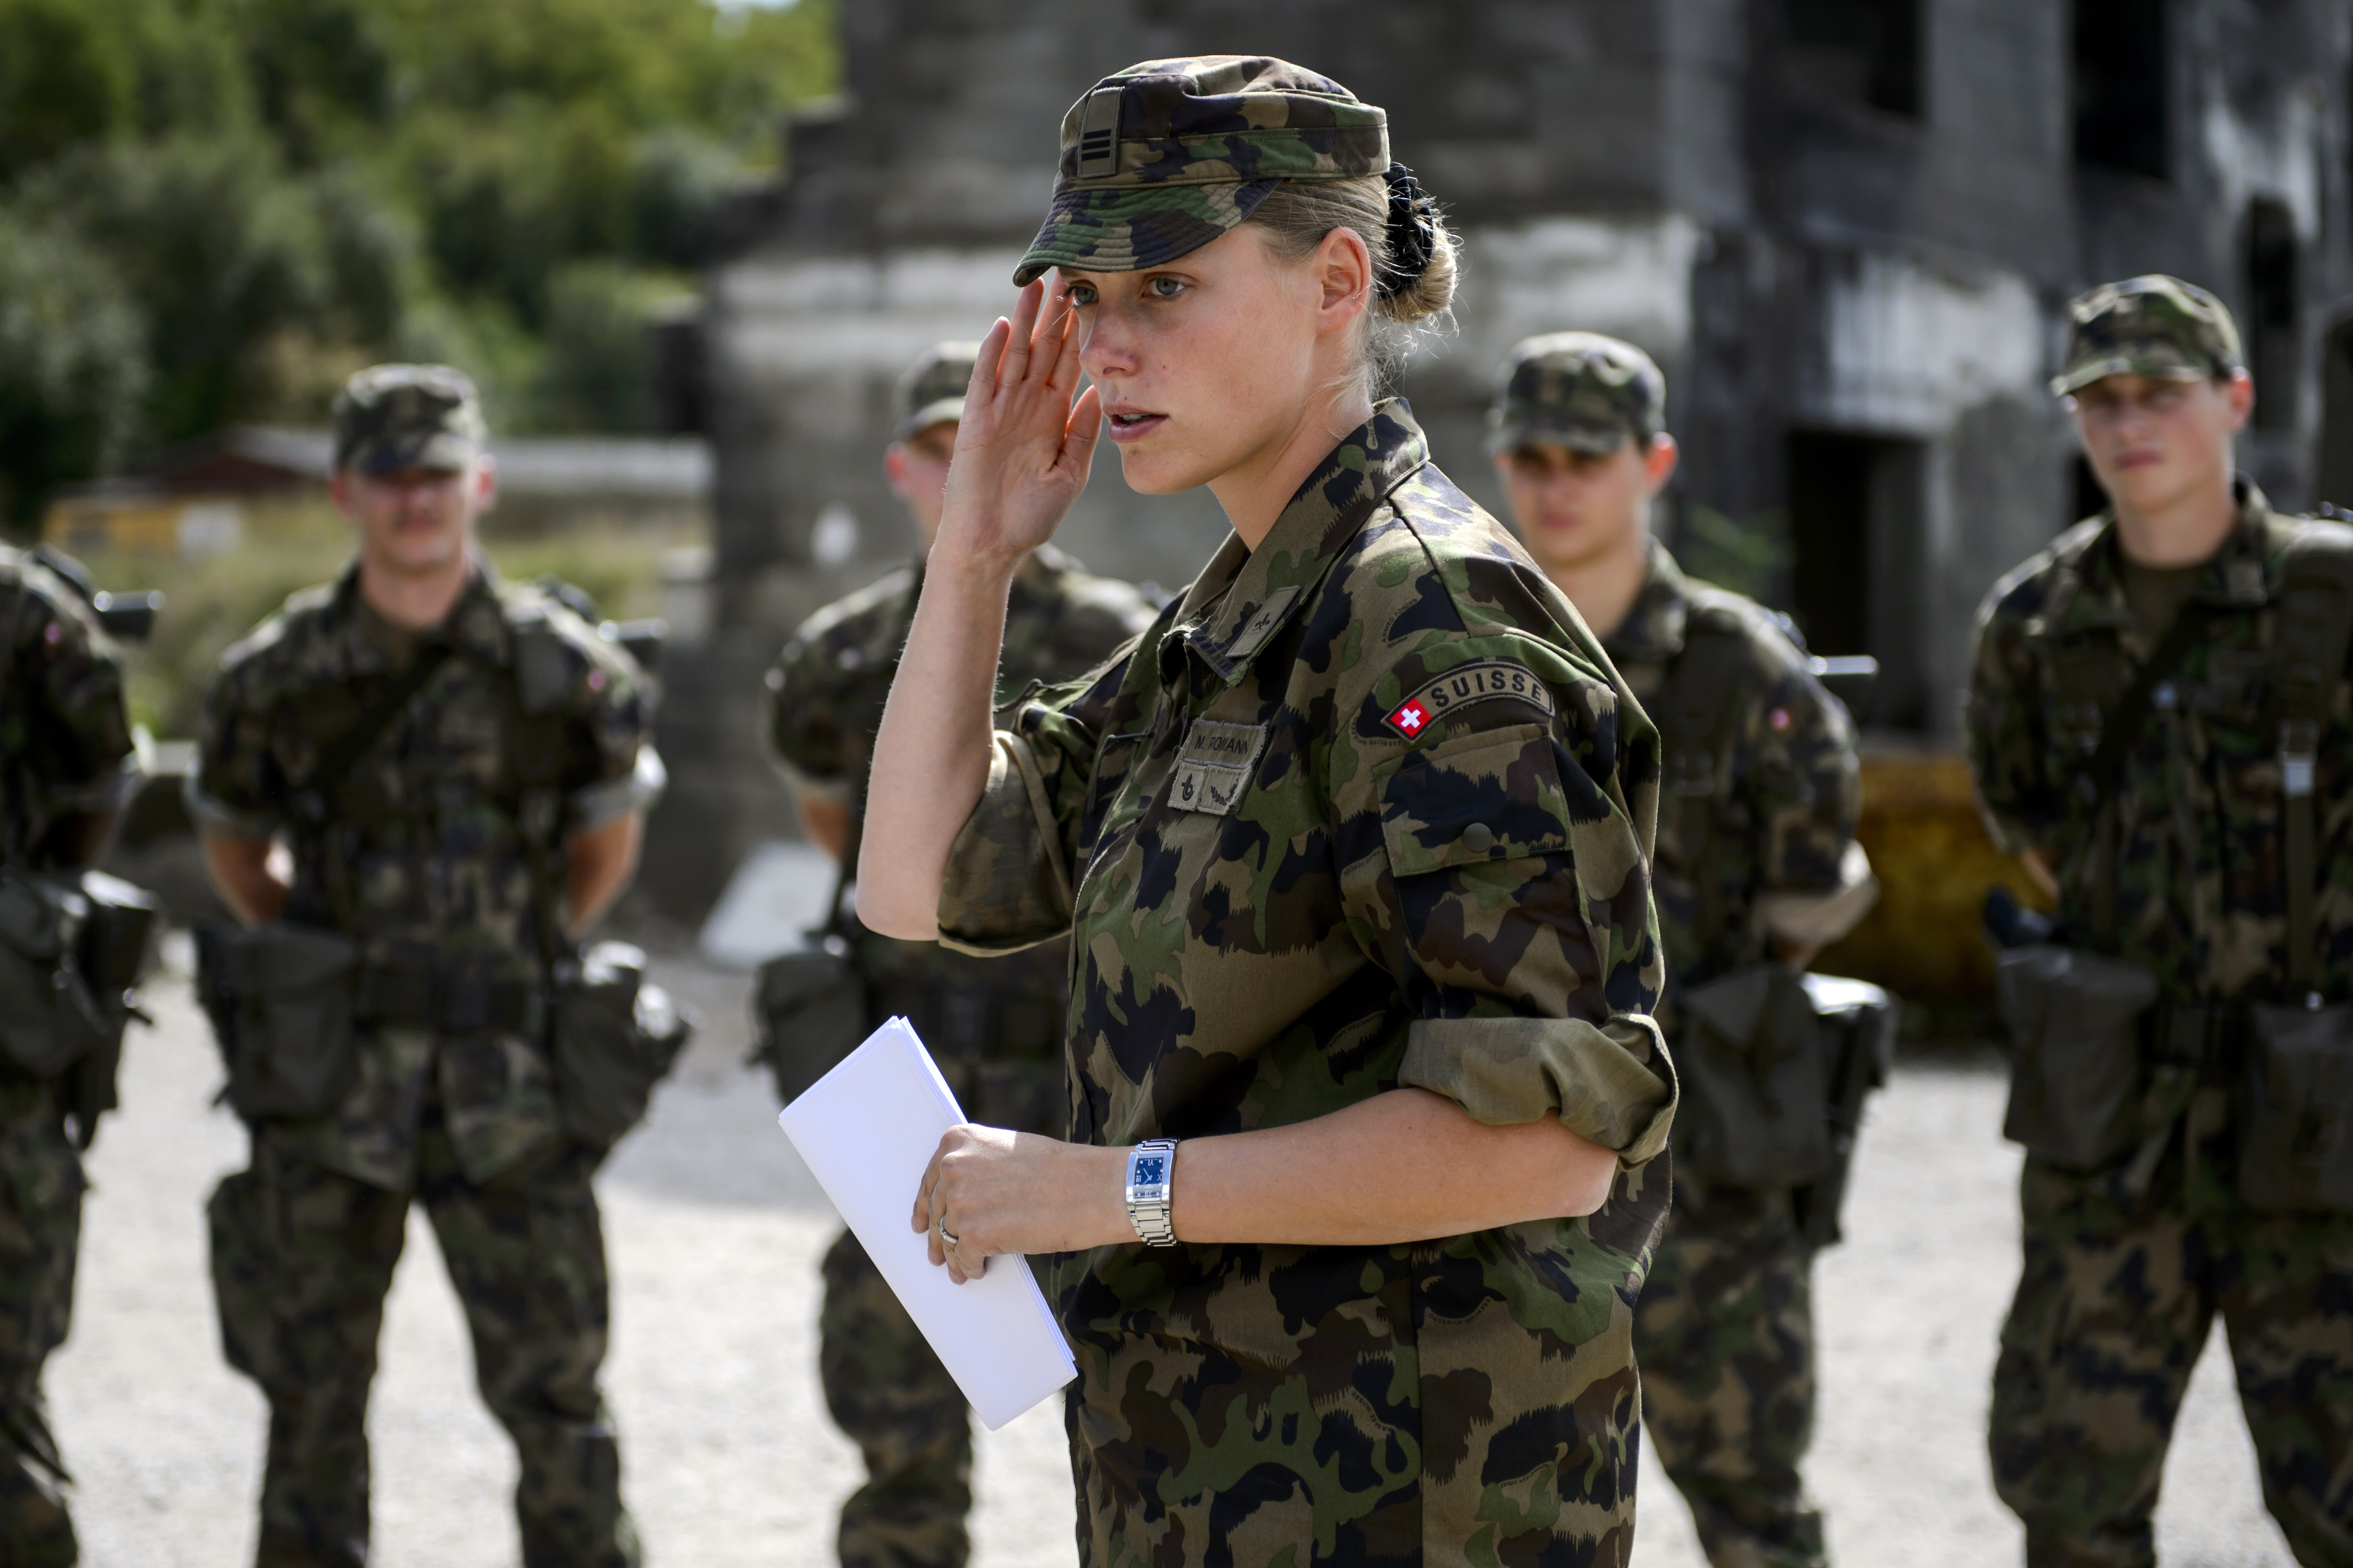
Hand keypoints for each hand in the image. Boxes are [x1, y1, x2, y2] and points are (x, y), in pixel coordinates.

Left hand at [911, 1125, 1128, 1284]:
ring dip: (953, 1257)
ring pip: (946, 1238)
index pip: (931, 1178)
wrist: (1094, 1188)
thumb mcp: (1010, 1151)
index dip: (925, 1204)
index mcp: (959, 1141)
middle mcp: (952, 1167)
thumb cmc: (1061, 1170)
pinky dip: (969, 1268)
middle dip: (937, 1236)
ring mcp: (960, 1201)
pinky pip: (963, 1258)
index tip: (921, 1222)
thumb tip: (960, 1197)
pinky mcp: (972, 1233)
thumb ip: (980, 1166)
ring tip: (958, 1270)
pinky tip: (977, 1271)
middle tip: (936, 1254)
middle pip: (936, 1211)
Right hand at [934, 278, 1102, 569]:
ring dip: (1026, 320)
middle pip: (1043, 348)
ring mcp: (1000, 409)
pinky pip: (986, 380)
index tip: (1093, 295)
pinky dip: (994, 353)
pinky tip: (1005, 326)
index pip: (1069, 362)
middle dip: (1055, 312)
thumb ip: (1083, 432)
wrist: (993, 544)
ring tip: (1036, 284)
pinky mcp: (977, 420)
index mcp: (1052, 415)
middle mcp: (1027, 405)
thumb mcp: (1071, 472)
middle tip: (1068, 270)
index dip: (1080, 330)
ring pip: (1015, 354)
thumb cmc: (1030, 514)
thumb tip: (1102, 392)